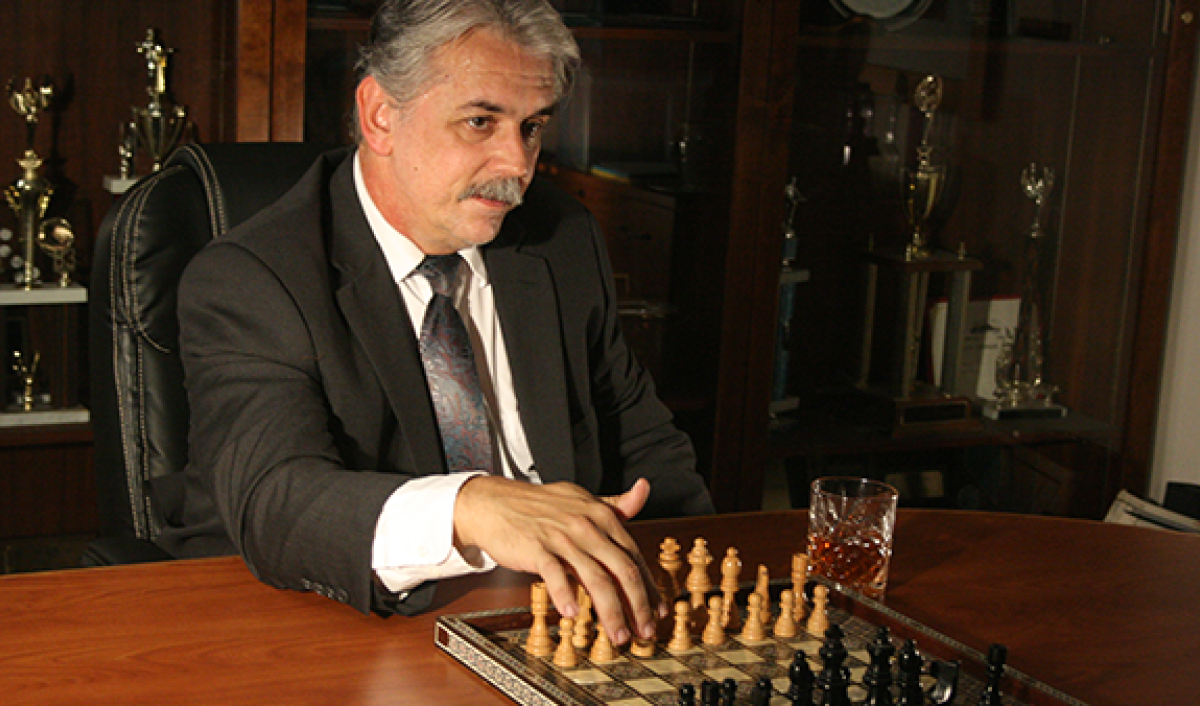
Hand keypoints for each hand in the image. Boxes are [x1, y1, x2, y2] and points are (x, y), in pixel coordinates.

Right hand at [452, 476, 664, 645]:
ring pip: (596, 579)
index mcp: (601, 515)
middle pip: (622, 570)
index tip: (656, 611)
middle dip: (638, 605)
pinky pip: (555, 575)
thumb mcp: (581, 499)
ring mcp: (561, 537)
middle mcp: (586, 526)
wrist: (494, 503)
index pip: (633, 555)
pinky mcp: (536, 548)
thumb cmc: (538, 505)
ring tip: (618, 635)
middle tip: (644, 632)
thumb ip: (615, 504)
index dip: (648, 587)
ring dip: (611, 612)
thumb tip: (644, 490)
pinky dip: (565, 596)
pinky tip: (572, 614)